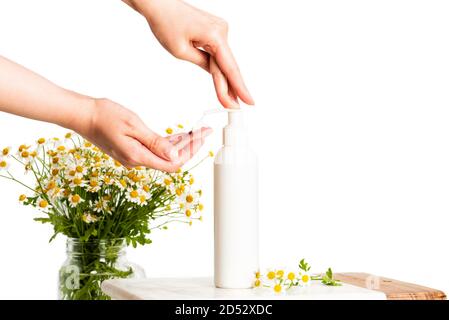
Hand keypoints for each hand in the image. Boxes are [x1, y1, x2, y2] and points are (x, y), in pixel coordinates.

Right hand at [77, 98, 211, 171]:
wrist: (82, 115)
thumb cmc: (105, 116)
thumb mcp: (134, 126)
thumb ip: (155, 143)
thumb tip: (175, 156)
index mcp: (138, 157)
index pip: (172, 163)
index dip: (190, 152)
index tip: (202, 137)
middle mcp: (136, 161)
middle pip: (170, 160)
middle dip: (190, 147)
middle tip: (204, 131)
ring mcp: (134, 157)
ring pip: (164, 155)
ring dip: (181, 145)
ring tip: (196, 132)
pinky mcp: (131, 151)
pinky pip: (154, 150)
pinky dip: (168, 143)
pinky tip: (179, 135)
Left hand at [124, 0, 253, 108]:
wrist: (159, 4)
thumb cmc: (166, 22)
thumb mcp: (181, 51)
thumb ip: (203, 64)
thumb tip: (217, 75)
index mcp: (215, 35)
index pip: (230, 67)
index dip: (239, 87)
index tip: (249, 101)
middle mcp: (222, 30)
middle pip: (227, 66)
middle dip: (230, 88)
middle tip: (235, 107)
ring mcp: (219, 30)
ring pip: (223, 61)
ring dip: (224, 80)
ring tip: (229, 100)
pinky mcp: (214, 31)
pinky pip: (219, 54)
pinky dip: (219, 68)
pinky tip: (223, 84)